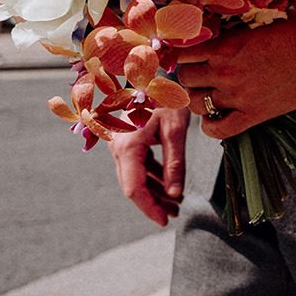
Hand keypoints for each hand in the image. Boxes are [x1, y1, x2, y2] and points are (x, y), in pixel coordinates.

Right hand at [108, 105, 189, 225]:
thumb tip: (174, 195)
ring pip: (135, 178)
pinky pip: (138, 166)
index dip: (149, 208)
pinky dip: (152, 177)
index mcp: (127, 147)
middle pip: (133, 186)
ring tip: (176, 203)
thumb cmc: (166, 97)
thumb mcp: (175, 129)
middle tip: (176, 214)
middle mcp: (118, 149)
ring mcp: (120, 145)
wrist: (153, 74)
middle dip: (153, 202)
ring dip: (154, 192)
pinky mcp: (127, 142)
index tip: (164, 221)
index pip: (134, 188)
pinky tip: (169, 185)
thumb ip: (174, 163)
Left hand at [169, 14, 295, 138]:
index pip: (182, 54)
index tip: (189, 59)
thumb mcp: (255, 28)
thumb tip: (211, 45)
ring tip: (213, 95)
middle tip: (202, 77)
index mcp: (225, 45)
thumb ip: (231, 39)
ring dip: (200, 99)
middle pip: (186, 79)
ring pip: (196, 103)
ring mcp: (238, 94)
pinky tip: (218, 118)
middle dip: (191, 78)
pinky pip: (217, 129)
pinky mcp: (253, 113)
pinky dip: (211, 127)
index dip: (183, 57)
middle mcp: (225, 70)